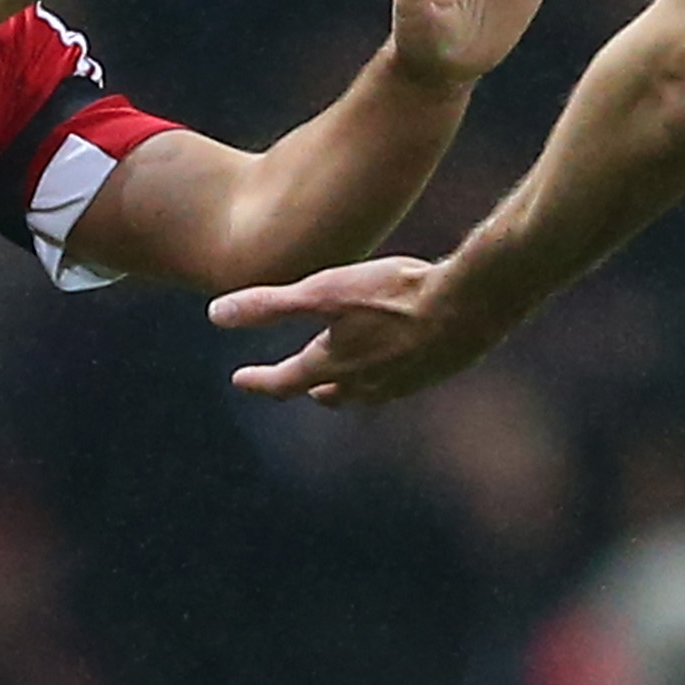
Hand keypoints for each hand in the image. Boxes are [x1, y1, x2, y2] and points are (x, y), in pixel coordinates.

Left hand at [212, 255, 492, 406]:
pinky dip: (383, 377)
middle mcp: (365, 383)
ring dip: (346, 388)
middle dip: (308, 387)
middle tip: (297, 385)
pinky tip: (394, 360)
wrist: (468, 304)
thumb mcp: (325, 291)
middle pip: (328, 393)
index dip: (259, 380)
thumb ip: (271, 304)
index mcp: (333, 364)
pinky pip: (397, 383)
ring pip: (364, 393)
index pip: (284, 381)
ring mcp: (401, 383)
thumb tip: (216, 314)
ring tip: (341, 380)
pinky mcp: (432, 373)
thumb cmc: (394, 293)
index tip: (240, 380)